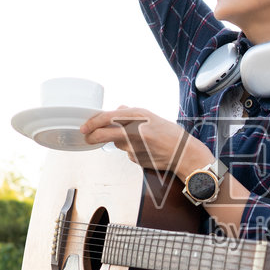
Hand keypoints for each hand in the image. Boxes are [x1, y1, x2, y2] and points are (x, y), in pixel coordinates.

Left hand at [82, 106, 210, 177]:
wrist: (184, 153)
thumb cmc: (171, 134)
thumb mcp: (151, 116)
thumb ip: (131, 114)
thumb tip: (117, 110)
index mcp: (137, 115)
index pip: (106, 117)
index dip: (92, 123)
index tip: (85, 127)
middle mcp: (133, 130)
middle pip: (103, 134)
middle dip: (92, 136)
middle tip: (87, 137)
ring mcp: (133, 146)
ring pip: (117, 143)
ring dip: (121, 142)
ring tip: (140, 140)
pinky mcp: (135, 159)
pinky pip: (127, 153)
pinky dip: (132, 150)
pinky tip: (146, 150)